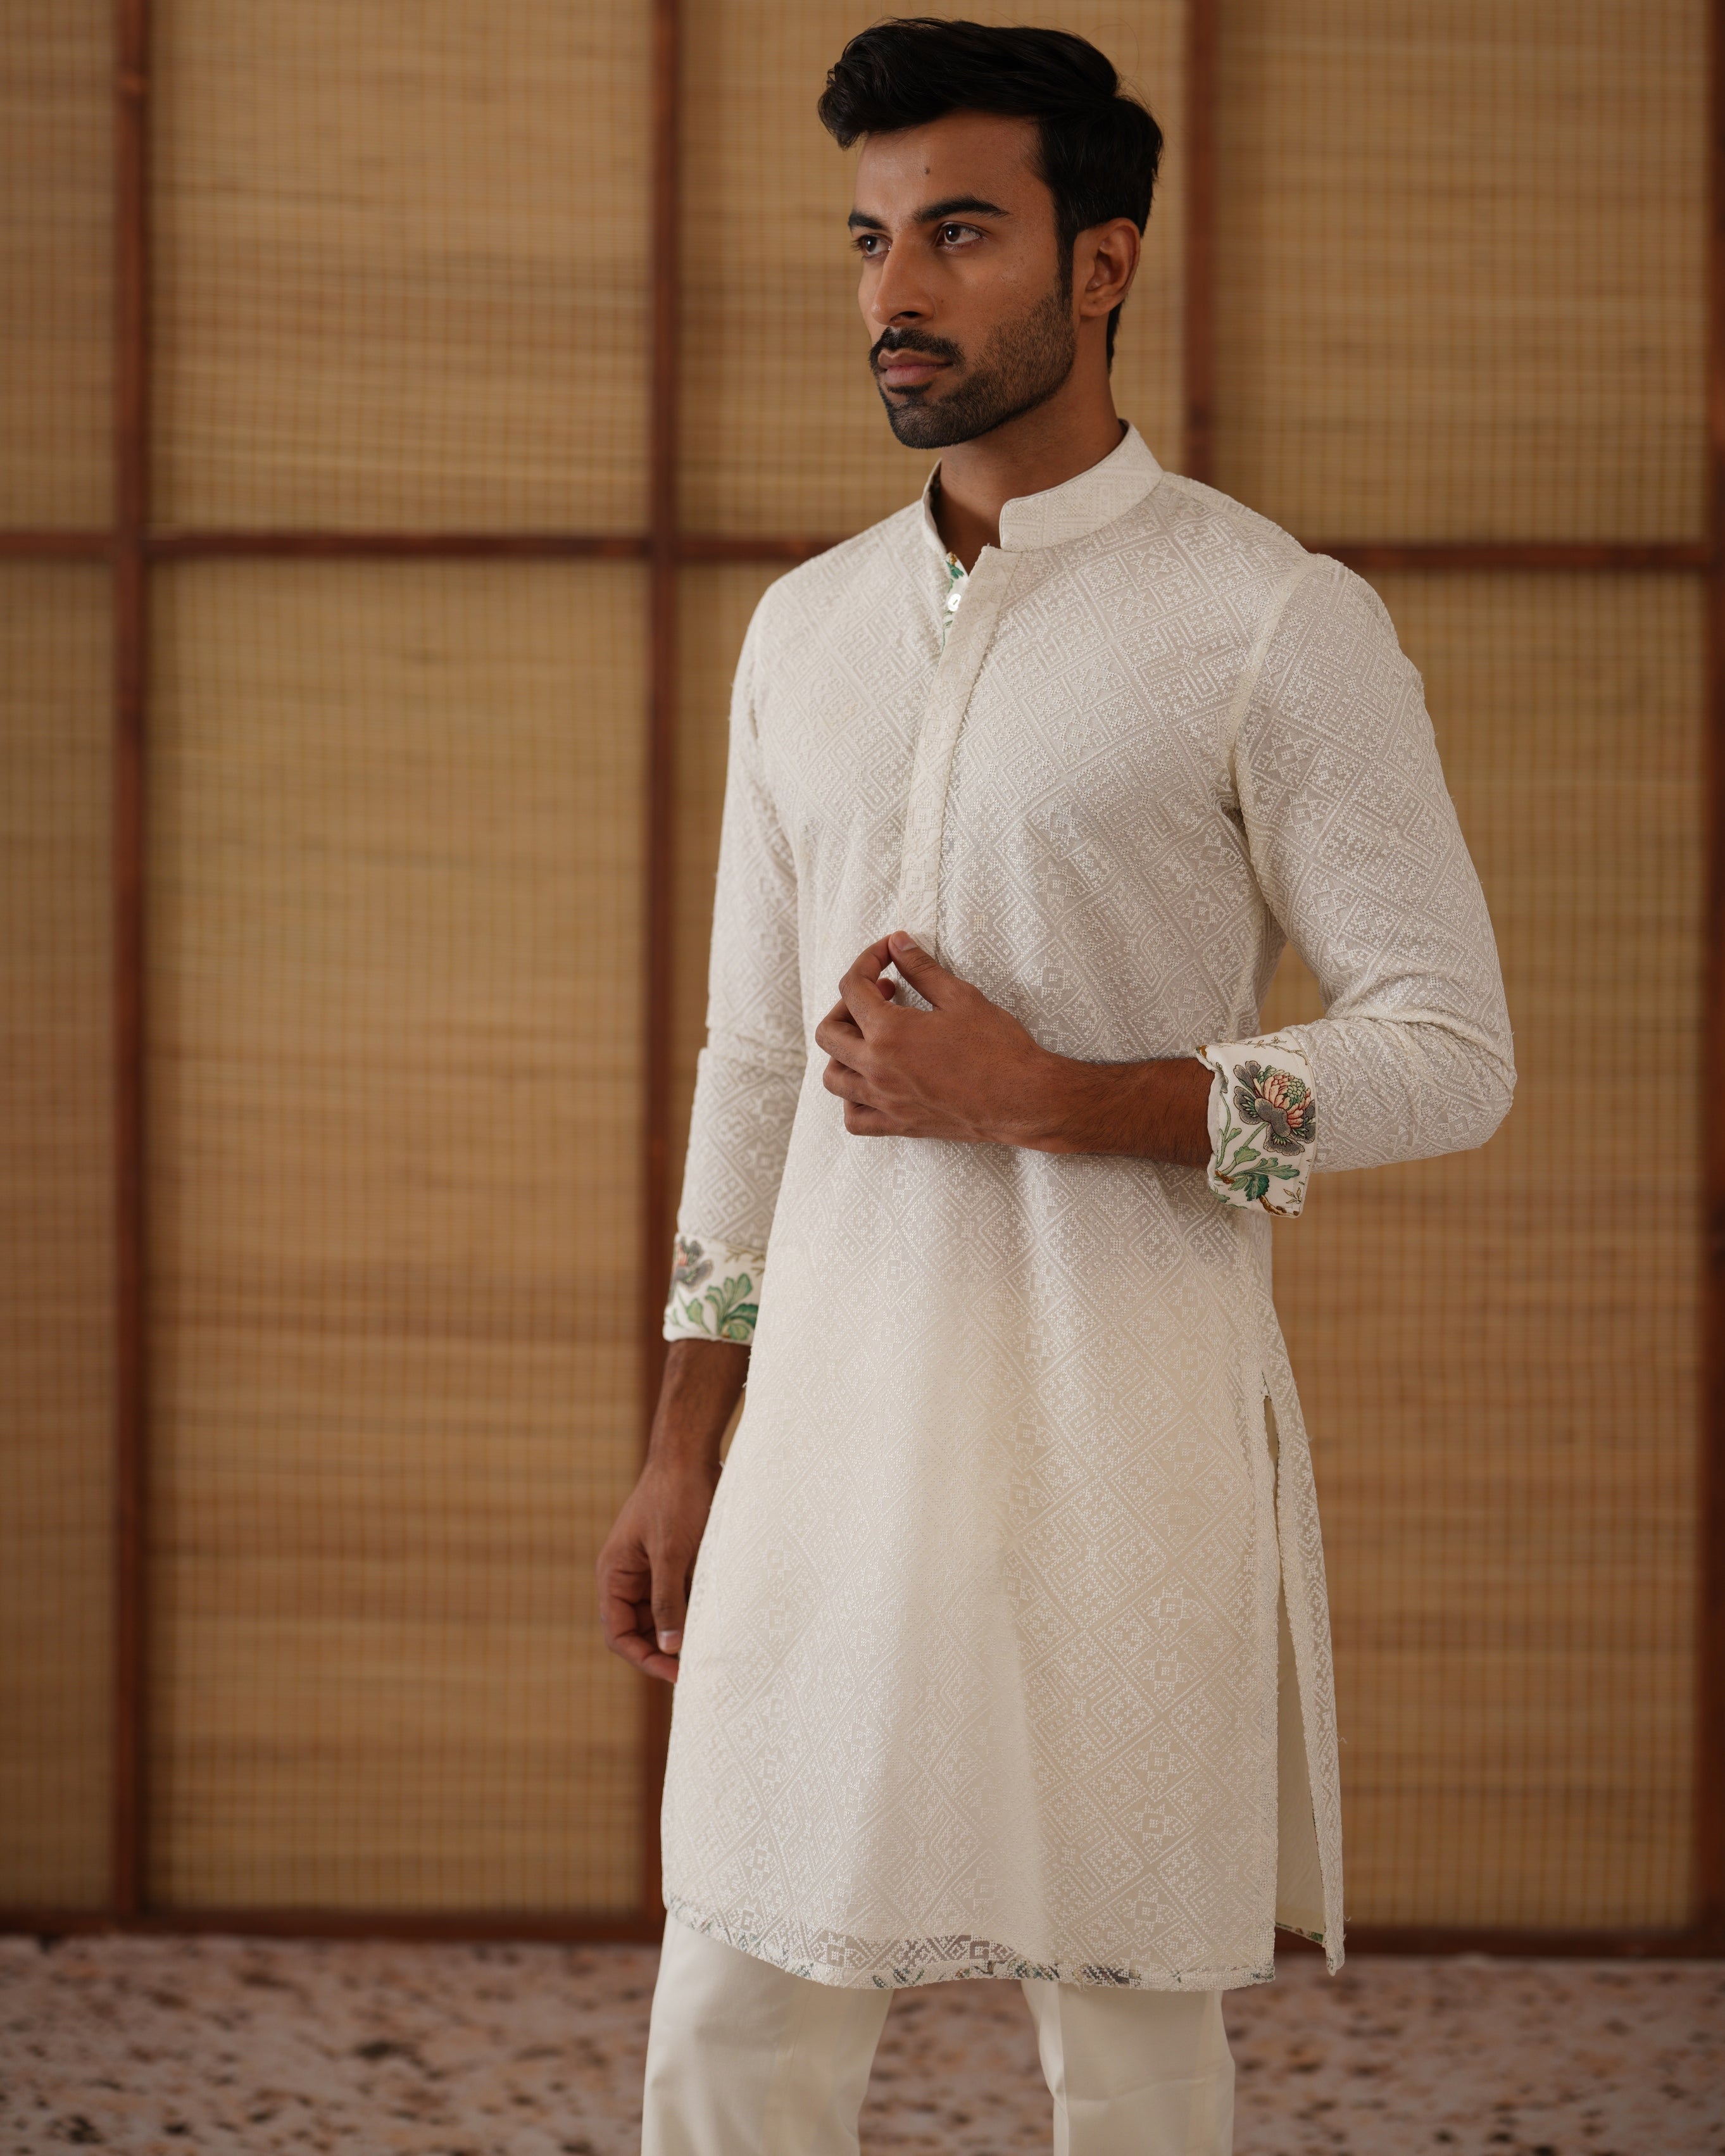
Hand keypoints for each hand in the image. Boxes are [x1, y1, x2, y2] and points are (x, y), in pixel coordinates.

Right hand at [597, 1337, 746, 1683]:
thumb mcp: (672, 1553)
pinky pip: (679, 1595)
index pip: (618, 1633)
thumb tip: (669, 1647)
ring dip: (682, 1629)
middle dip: (664, 1649)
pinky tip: (717, 1618)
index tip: (676, 1674)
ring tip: (711, 1644)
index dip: (644, 1658)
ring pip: (662, 1614)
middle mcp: (628, 1575)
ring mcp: (651, 1567)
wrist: (692, 1452)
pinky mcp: (674, 1559)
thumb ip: (667, 1601)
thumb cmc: (677, 1497)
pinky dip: (694, 1609)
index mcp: (614, 1573)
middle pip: (639, 1629)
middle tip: (698, 1666)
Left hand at [814, 931, 1214, 1162]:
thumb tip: (899, 943)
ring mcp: (884, 1100)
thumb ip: (922, 969)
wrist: (1024, 1099)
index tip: (889, 954)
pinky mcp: (899, 1124)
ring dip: (843, 1051)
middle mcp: (877, 1069)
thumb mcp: (960, 997)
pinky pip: (854, 1118)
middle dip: (847, 1005)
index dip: (867, 960)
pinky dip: (853, 1100)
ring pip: (833, 1077)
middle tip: (882, 995)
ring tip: (872, 1038)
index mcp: (889, 1032)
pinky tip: (873, 1082)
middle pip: (829, 1032)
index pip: (852, 987)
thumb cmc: (998, 1047)